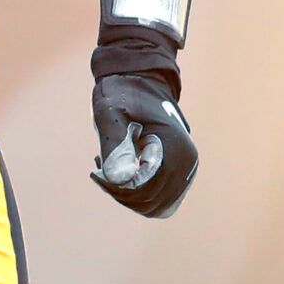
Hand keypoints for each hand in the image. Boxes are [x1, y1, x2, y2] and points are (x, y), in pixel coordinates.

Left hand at [90, 73, 198, 217]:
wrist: (140, 78)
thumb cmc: (123, 92)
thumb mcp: (111, 113)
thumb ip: (116, 145)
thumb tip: (120, 180)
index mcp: (175, 149)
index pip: (146, 190)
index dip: (117, 189)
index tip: (96, 170)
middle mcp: (187, 164)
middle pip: (151, 202)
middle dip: (120, 192)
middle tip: (99, 169)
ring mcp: (186, 170)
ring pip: (155, 205)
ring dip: (128, 195)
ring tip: (109, 168)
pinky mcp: (179, 173)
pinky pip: (158, 198)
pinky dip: (137, 193)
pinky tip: (120, 171)